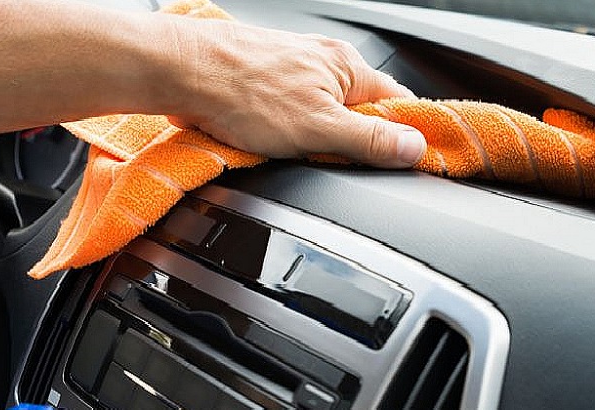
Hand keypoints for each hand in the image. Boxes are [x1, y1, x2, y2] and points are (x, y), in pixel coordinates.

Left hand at [162, 17, 426, 167]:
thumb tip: (413, 147)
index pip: (397, 104)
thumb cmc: (240, 91)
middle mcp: (322, 63)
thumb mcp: (318, 129)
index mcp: (347, 67)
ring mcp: (291, 71)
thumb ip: (369, 140)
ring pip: (319, 117)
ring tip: (286, 147)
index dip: (403, 136)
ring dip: (309, 141)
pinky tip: (264, 140)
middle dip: (345, 144)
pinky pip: (287, 116)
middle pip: (357, 113)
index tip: (405, 161)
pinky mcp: (262, 83)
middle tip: (327, 160)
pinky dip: (281, 134)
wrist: (180, 72)